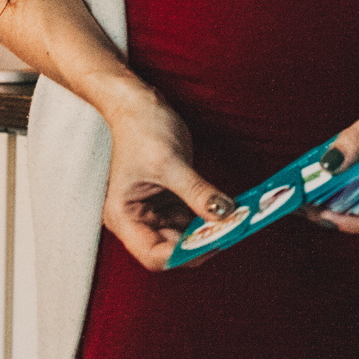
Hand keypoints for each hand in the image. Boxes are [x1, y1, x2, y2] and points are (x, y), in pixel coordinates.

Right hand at [100, 85, 237, 269]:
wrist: (136, 103)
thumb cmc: (140, 129)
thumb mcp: (170, 162)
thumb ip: (197, 193)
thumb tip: (225, 216)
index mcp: (124, 216)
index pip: (154, 255)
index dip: (185, 254)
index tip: (215, 241)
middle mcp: (137, 220)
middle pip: (171, 249)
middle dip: (201, 243)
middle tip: (232, 232)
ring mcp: (153, 211)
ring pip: (185, 236)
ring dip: (208, 231)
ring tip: (234, 222)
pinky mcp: (169, 200)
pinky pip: (191, 217)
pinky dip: (209, 216)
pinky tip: (227, 210)